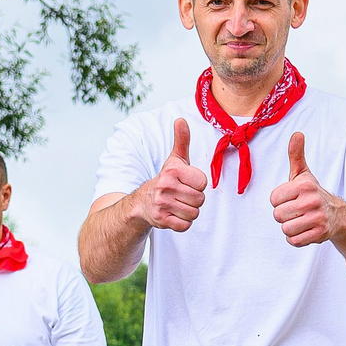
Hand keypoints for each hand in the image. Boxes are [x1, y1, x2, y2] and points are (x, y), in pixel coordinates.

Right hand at [133, 118, 207, 232]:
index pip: (203, 183)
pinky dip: (182, 223)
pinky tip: (174, 215)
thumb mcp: (174, 160)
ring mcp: (162, 204)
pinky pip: (185, 226)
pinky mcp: (161, 220)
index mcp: (173, 171)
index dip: (197, 185)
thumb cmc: (166, 179)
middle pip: (200, 200)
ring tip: (178, 205)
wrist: (142, 202)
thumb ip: (181, 140)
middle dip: (194, 200)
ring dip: (189, 211)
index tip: (186, 183)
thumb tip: (181, 119)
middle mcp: (166, 187)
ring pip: (194, 214)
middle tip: (182, 196)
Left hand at [269, 131, 333, 246]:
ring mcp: (317, 218)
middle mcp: (312, 201)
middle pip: (278, 215)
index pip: (274, 199)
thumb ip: (296, 155)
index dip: (279, 200)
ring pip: (286, 229)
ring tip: (301, 220)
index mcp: (304, 186)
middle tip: (296, 211)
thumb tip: (297, 134)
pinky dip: (297, 238)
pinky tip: (305, 230)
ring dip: (290, 227)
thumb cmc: (313, 193)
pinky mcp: (320, 234)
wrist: (338, 216)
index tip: (291, 199)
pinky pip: (294, 241)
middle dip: (284, 215)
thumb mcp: (304, 174)